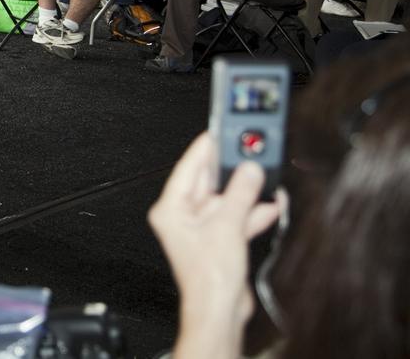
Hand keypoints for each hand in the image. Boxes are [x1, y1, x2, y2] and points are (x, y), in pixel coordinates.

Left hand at [148, 133, 281, 356]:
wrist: (221, 312)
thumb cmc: (208, 279)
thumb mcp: (228, 227)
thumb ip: (240, 195)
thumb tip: (249, 170)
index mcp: (171, 208)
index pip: (189, 167)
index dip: (206, 147)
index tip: (221, 129)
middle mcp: (182, 215)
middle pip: (210, 181)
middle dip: (233, 170)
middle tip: (251, 151)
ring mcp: (201, 227)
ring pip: (226, 199)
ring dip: (248, 192)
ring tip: (267, 176)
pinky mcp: (218, 239)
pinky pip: (235, 216)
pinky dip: (252, 211)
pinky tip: (270, 204)